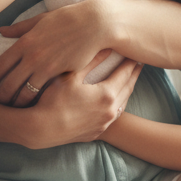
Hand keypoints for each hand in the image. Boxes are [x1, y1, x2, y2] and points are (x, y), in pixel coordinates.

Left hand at [0, 0, 113, 105]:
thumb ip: (20, 28)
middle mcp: (31, 54)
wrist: (94, 23)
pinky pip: (43, 92)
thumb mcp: (41, 20)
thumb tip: (1, 31)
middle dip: (0, 97)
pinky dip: (36, 102)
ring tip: (13, 111)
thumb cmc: (68, 19)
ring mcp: (45, 65)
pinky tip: (33, 108)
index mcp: (24, 41)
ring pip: (24, 92)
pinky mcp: (60, 73)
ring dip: (16, 103)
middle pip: (8, 83)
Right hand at [22, 55, 141, 148]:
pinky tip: (115, 102)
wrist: (41, 129)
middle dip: (133, 75)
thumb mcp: (71, 76)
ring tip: (129, 80)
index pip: (124, 74)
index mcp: (106, 94)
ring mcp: (104, 124)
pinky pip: (113, 117)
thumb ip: (91, 61)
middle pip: (127, 88)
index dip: (131, 63)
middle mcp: (110, 110)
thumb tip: (107, 48)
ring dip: (127, 90)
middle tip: (138, 64)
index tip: (137, 54)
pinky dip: (117, 105)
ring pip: (122, 104)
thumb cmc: (53, 100)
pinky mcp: (96, 133)